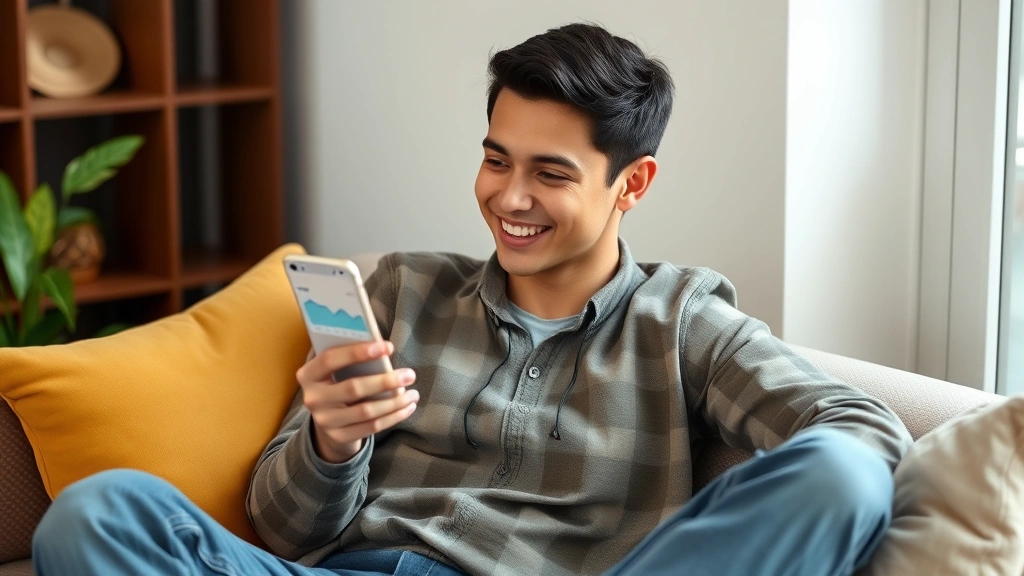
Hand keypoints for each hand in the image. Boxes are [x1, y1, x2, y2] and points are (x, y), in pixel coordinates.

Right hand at [296, 341, 417, 463]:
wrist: (328, 419)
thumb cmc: (338, 382)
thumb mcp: (336, 369)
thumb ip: (350, 358)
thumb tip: (381, 347)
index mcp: (308, 374)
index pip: (330, 360)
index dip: (358, 352)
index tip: (388, 347)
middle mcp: (312, 398)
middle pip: (353, 388)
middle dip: (385, 381)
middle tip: (410, 374)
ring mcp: (324, 421)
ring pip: (366, 411)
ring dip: (394, 402)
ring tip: (414, 393)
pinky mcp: (339, 436)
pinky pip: (371, 427)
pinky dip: (393, 416)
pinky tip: (408, 407)